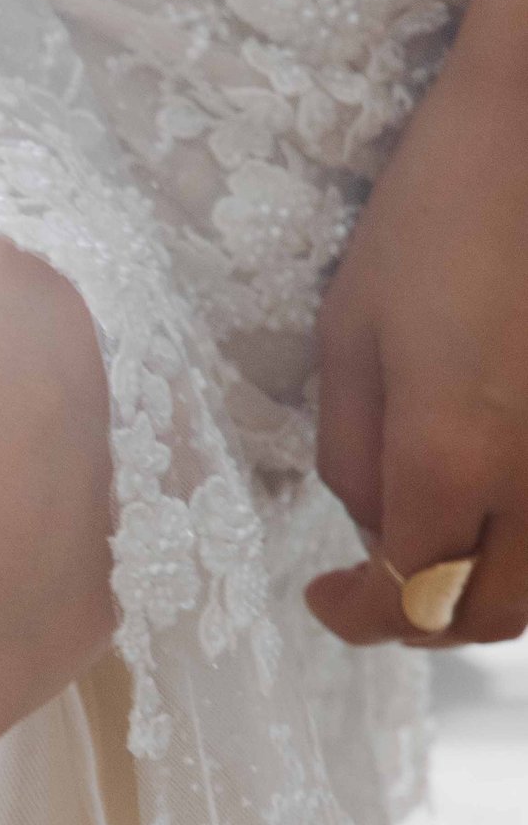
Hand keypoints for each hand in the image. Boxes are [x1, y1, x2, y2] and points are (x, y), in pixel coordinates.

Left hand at [307, 8, 527, 648]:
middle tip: (379, 586)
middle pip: (490, 615)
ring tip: (443, 545)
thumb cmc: (441, 207)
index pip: (406, 595)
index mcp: (454, 456)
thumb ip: (353, 455)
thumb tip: (377, 532)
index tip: (324, 596)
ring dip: (492, 588)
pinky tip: (500, 497)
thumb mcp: (351, 331)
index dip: (357, 614)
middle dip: (425, 617)